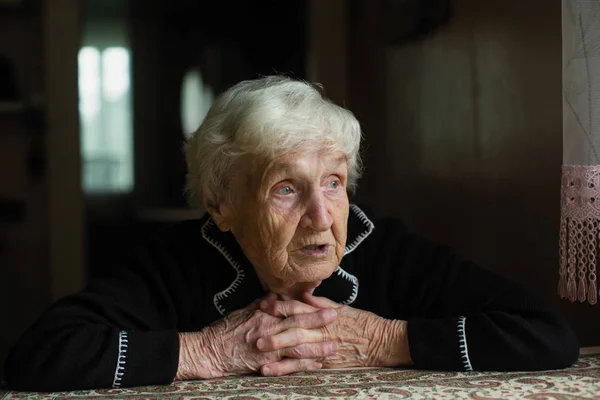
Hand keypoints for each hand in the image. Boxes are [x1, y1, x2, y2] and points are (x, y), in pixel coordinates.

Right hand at [175, 293, 338, 379]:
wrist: (209, 351)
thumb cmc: (225, 330)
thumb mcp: (244, 311)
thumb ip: (263, 304)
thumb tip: (277, 295)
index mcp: (264, 314)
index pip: (291, 308)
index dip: (309, 306)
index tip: (325, 304)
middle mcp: (267, 329)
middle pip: (298, 324)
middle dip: (319, 321)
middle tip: (337, 317)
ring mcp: (267, 348)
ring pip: (297, 346)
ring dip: (317, 346)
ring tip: (334, 346)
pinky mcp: (264, 364)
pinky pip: (287, 365)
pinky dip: (303, 365)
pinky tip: (317, 365)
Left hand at [258, 293, 411, 374]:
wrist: (381, 342)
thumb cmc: (362, 323)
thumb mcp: (341, 308)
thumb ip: (320, 302)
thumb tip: (302, 294)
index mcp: (324, 315)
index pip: (299, 308)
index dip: (280, 306)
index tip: (264, 304)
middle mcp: (322, 331)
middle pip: (294, 330)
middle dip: (274, 331)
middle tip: (255, 334)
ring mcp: (324, 348)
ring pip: (296, 350)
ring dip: (276, 353)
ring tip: (258, 355)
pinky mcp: (326, 363)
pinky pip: (303, 367)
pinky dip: (286, 369)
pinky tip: (270, 371)